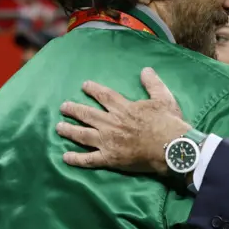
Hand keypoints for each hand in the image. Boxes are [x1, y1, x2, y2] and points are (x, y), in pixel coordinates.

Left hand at [56, 67, 190, 173]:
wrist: (170, 147)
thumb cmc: (169, 123)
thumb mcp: (164, 98)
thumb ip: (153, 84)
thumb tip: (145, 70)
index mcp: (124, 108)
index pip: (104, 96)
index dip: (93, 90)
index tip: (84, 86)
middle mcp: (111, 123)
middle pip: (87, 114)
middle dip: (74, 110)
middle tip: (63, 107)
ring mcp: (108, 141)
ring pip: (83, 135)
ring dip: (69, 130)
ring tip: (58, 127)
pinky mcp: (110, 158)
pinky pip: (89, 159)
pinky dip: (76, 159)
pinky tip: (65, 157)